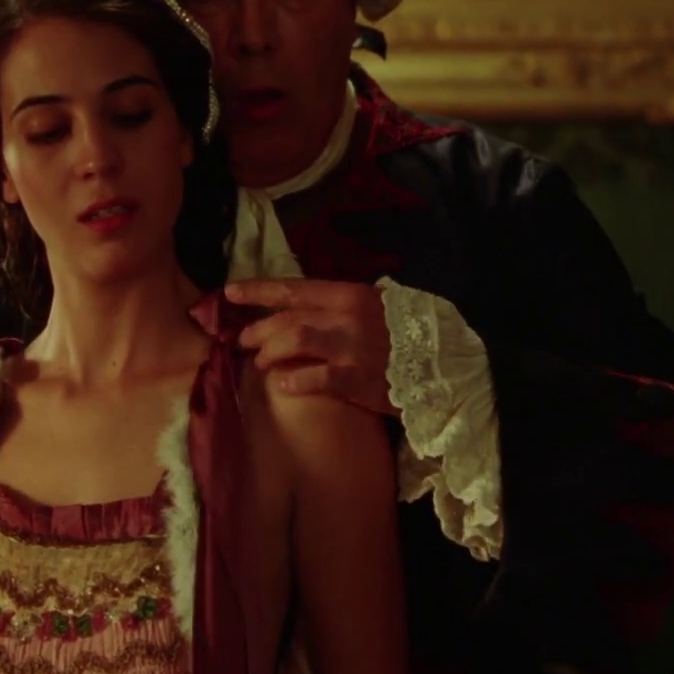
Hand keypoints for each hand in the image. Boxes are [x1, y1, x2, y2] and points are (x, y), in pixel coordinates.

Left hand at [225, 279, 395, 415]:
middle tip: (243, 340)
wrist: (444, 366)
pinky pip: (316, 379)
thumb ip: (341, 305)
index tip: (230, 291)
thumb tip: (303, 306)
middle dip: (258, 329)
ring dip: (270, 352)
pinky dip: (294, 381)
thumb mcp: (376, 306)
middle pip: (287, 318)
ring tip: (261, 362)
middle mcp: (346, 317)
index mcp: (350, 294)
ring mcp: (350, 348)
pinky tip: (282, 385)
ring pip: (294, 341)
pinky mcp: (357, 380)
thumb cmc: (407, 334)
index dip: (258, 290)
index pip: (294, 288)